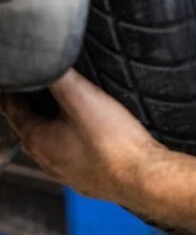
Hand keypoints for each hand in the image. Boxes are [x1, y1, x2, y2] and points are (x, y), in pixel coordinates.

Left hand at [0, 70, 195, 234]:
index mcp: (36, 140)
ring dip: (55, 122)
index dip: (12, 88)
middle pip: (30, 125)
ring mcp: (67, 172)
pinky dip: (74, 138)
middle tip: (43, 81)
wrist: (143, 177)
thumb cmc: (113, 143)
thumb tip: (44, 57)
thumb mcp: (82, 96)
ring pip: (53, 141)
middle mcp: (46, 159)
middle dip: (33, 103)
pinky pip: (74, 153)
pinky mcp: (88, 177)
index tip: (16, 75)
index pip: (10, 108)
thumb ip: (58, 74)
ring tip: (68, 102)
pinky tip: (92, 131)